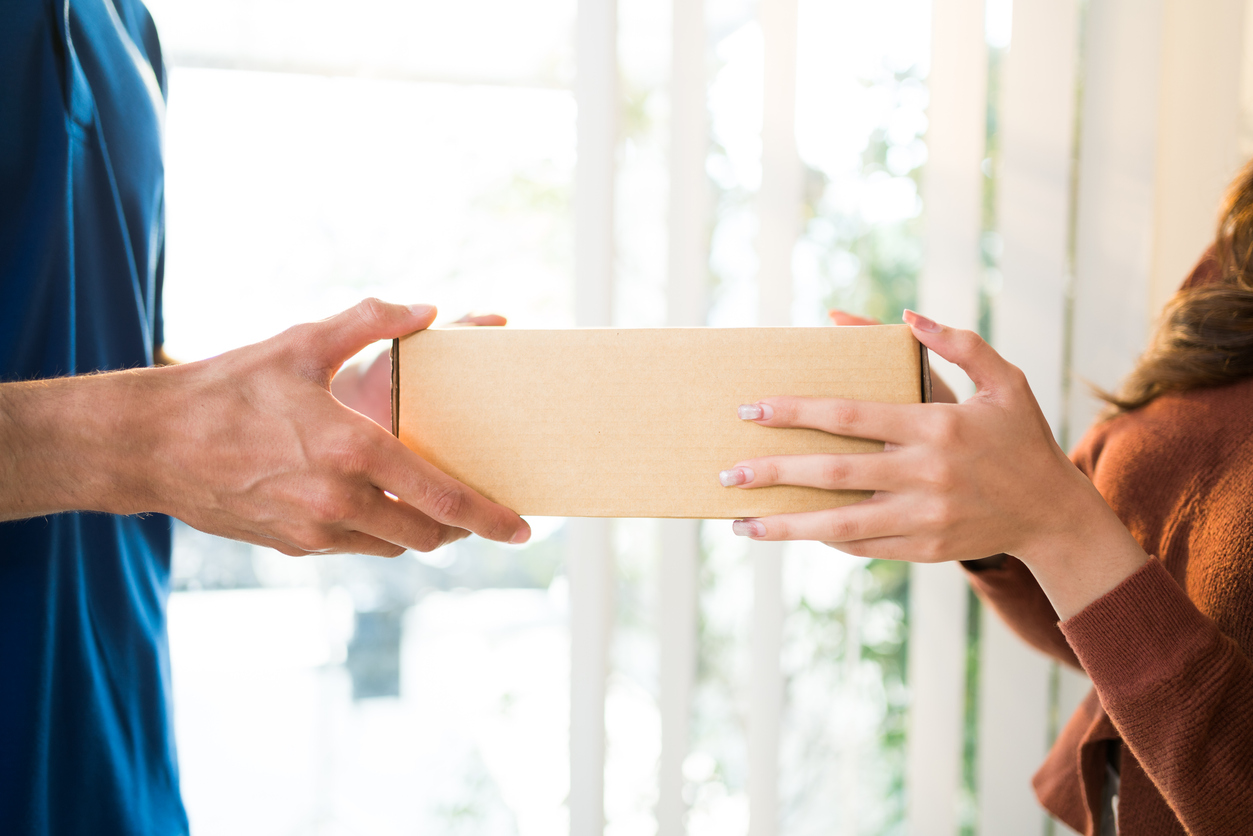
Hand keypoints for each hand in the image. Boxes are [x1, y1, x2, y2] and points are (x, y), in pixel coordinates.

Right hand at [0, 299, 529, 556]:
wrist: (150, 443)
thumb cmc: (226, 387)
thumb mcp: (300, 342)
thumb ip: (371, 321)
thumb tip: (428, 310)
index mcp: (354, 449)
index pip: (444, 498)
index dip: (491, 518)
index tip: (522, 529)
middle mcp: (340, 500)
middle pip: (428, 534)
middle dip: (460, 527)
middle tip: (476, 511)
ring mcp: (314, 531)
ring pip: (393, 545)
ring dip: (417, 528)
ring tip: (426, 501)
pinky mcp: (292, 546)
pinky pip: (354, 547)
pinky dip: (374, 530)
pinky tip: (368, 500)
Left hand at [721, 310, 1146, 618]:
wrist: (1055, 515)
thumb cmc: (1023, 439)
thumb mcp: (1005, 381)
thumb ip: (959, 345)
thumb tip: (906, 316)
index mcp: (937, 428)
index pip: (850, 416)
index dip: (796, 412)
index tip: (752, 409)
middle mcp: (926, 475)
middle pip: (834, 473)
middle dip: (774, 472)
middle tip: (727, 470)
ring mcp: (924, 518)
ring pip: (840, 525)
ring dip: (784, 525)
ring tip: (738, 522)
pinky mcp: (924, 549)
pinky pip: (863, 547)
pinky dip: (825, 540)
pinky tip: (791, 530)